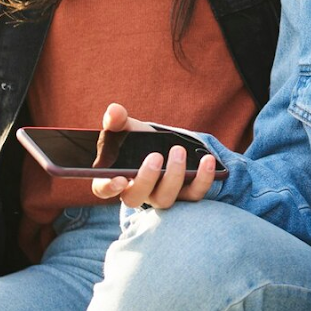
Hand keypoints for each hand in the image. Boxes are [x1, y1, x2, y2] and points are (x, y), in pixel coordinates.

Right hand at [90, 102, 217, 208]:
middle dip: (146, 179)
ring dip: (174, 176)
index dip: (109, 188)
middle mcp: (138, 192)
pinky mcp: (186, 195)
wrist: (165, 145)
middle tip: (155, 156)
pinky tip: (207, 160)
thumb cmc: (138, 141)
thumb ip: (117, 120)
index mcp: (116, 177)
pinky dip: (203, 178)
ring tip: (178, 151)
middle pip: (136, 198)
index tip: (120, 178)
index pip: (103, 189)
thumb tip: (113, 111)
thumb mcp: (128, 128)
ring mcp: (162, 196)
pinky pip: (194, 194)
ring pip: (165, 199)